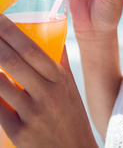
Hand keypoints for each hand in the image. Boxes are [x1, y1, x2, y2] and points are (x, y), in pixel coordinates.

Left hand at [0, 14, 95, 147]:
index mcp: (60, 78)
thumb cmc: (71, 116)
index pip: (32, 49)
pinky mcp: (20, 134)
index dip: (12, 32)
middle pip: (15, 62)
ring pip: (2, 85)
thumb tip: (51, 34)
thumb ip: (59, 60)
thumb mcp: (70, 86)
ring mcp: (33, 115)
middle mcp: (48, 94)